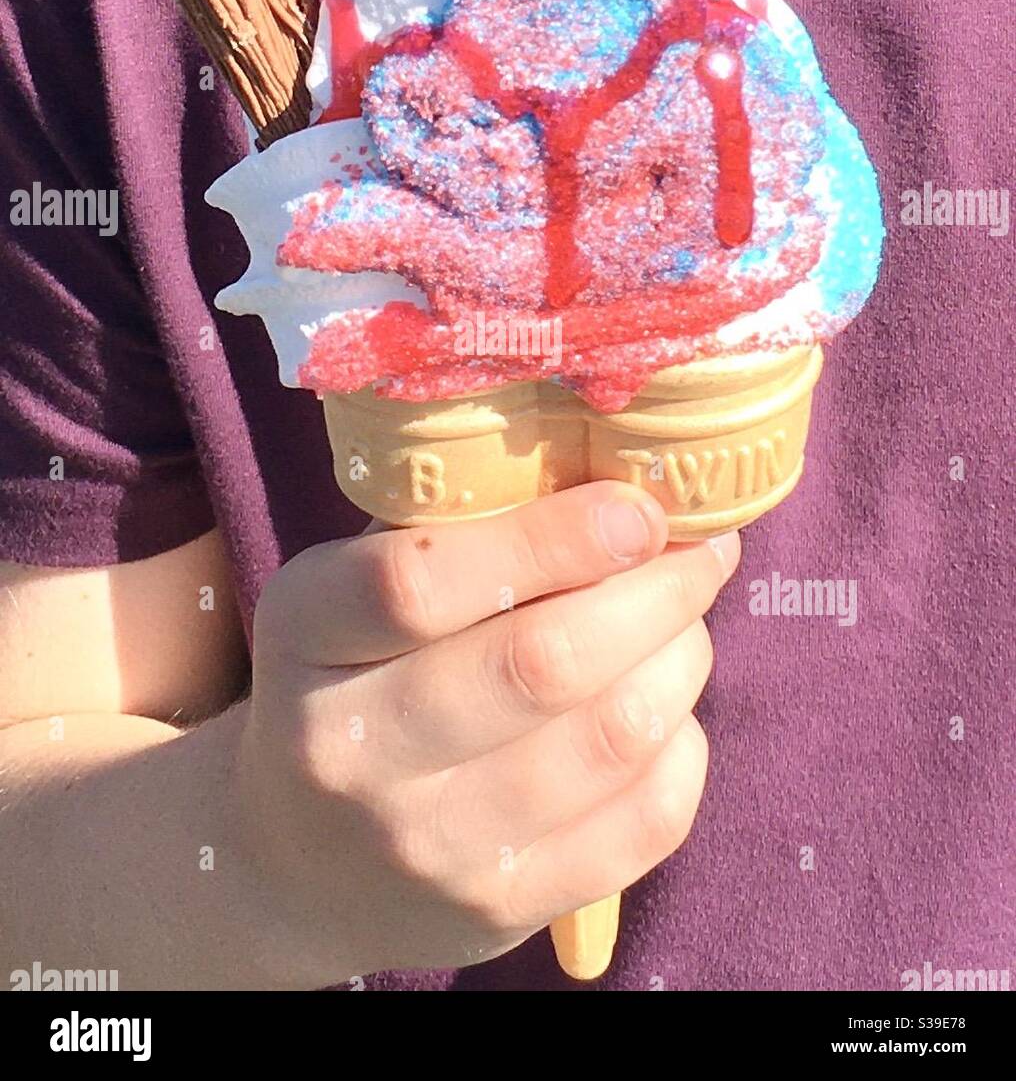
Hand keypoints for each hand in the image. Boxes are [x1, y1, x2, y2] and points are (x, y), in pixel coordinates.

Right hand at [238, 482, 738, 984]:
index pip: (420, 581)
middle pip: (541, 662)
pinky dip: (684, 745)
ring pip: (610, 737)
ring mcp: (427, 844)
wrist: (296, 859)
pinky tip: (668, 709)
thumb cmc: (351, 677)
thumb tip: (618, 477)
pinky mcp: (498, 910)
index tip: (639, 507)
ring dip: (681, 658)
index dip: (553, 537)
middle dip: (656, 591)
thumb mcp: (353, 588)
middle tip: (702, 549)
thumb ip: (457, 529)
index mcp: (304, 633)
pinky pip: (645, 821)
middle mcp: (351, 749)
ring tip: (686, 621)